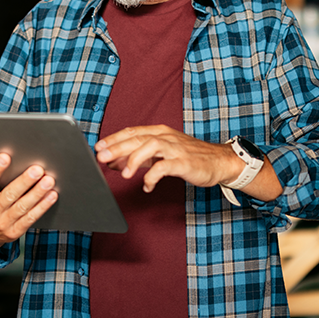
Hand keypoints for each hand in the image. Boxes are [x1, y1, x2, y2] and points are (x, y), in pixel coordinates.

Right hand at [0, 153, 57, 251]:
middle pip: (9, 195)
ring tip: (48, 181)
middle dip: (24, 181)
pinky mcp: (14, 231)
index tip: (6, 156)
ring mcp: (3, 222)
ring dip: (37, 193)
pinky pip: (30, 218)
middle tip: (37, 169)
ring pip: (22, 207)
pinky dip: (42, 207)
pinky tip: (51, 196)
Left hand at [95, 125, 242, 193]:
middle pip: (137, 138)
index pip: (132, 132)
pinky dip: (153, 176)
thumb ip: (139, 158)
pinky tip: (147, 185)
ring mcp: (175, 148)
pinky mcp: (184, 162)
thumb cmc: (189, 157)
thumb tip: (114, 162)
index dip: (114, 138)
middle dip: (117, 147)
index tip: (98, 147)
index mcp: (159, 132)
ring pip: (150, 146)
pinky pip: (165, 167)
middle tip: (102, 157)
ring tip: (125, 174)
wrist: (220, 161)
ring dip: (134, 159)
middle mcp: (166, 137)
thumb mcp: (161, 154)